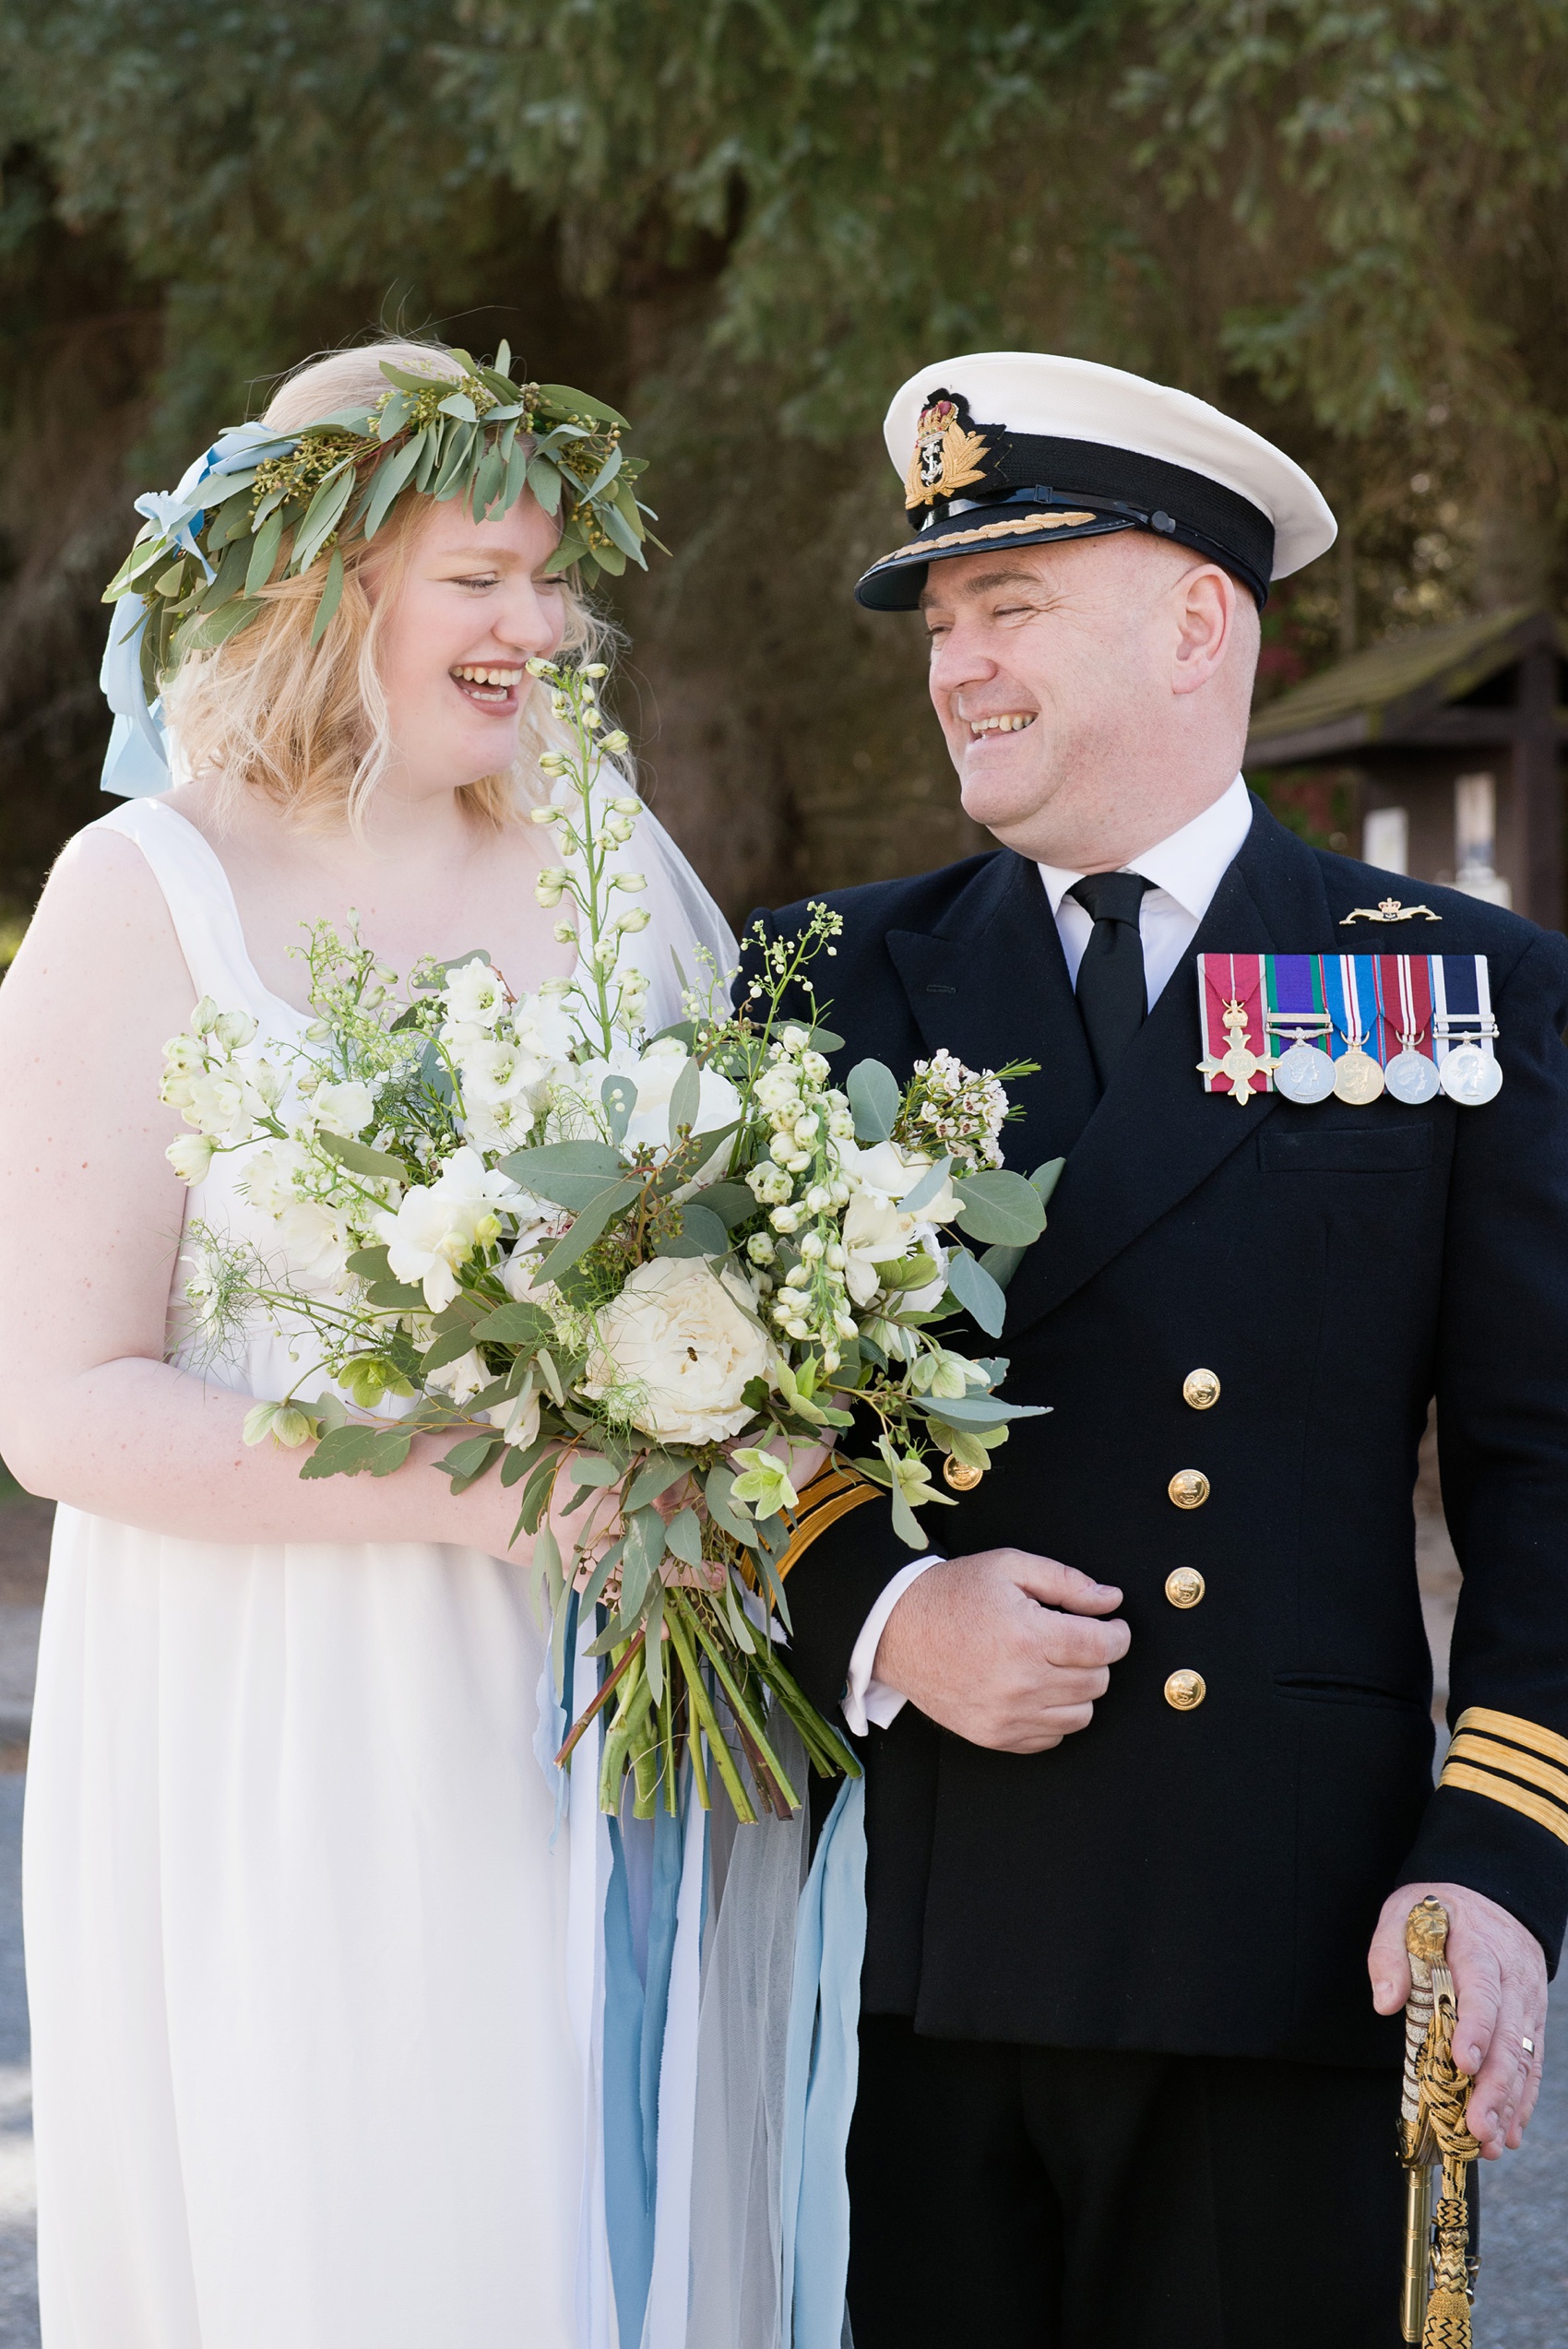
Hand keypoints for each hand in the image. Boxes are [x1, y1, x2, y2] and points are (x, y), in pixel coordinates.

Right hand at [872, 1548, 1128, 1752]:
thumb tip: (1110, 1600)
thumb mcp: (1009, 1566)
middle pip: (1097, 1682)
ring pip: (1081, 1715)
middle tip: (1075, 1639)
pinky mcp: (994, 1736)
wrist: (896, 1629)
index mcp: (1028, 1636)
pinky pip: (1050, 1738)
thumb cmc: (953, 1593)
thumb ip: (1066, 1582)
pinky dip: (1053, 1716)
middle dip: (1096, 1658)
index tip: (1111, 1626)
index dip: (1118, 1634)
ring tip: (1055, 1665)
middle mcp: (1021, 1682)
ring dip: (1079, 1690)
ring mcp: (1007, 1715)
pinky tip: (1036, 1690)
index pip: (1103, 1648)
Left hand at [1369, 1881, 1547, 2157]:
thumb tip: (1384, 2002)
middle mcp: (1511, 1980)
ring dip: (1509, 2103)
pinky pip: (1532, 2064)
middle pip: (1509, 2036)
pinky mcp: (1531, 2021)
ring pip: (1524, 2058)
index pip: (1482, 1991)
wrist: (1492, 1896)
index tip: (1464, 2063)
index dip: (1476, 2028)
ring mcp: (1526, 2004)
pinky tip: (1509, 2132)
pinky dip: (1522, 2100)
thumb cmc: (1440, 1909)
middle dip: (1494, 2086)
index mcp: (1478, 1949)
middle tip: (1477, 2127)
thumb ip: (1389, 1951)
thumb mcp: (1404, 1911)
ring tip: (1490, 2143)